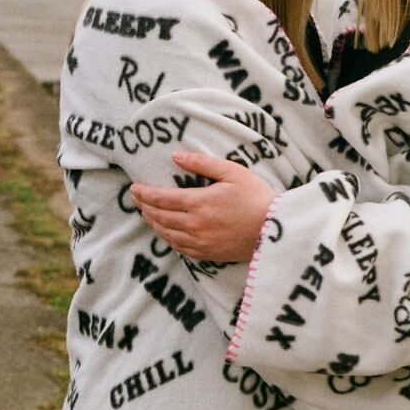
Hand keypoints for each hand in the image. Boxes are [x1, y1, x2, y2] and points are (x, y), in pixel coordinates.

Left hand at [130, 152, 276, 262]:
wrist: (274, 229)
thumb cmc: (256, 196)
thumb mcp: (232, 171)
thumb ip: (202, 163)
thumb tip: (176, 156)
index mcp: (199, 203)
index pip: (162, 198)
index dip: (145, 193)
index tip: (134, 187)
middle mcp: (195, 225)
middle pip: (160, 217)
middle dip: (145, 207)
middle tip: (137, 198)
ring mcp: (200, 242)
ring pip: (167, 234)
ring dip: (153, 222)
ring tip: (147, 213)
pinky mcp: (207, 254)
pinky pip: (179, 247)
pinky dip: (168, 238)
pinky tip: (167, 232)